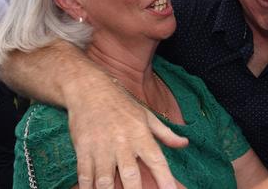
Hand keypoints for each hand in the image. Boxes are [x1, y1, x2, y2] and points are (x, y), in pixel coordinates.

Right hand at [66, 76, 187, 188]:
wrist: (89, 88)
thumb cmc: (121, 103)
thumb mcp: (146, 115)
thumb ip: (165, 134)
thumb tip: (185, 144)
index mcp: (141, 134)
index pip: (157, 160)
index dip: (165, 179)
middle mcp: (122, 142)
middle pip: (131, 175)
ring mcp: (101, 147)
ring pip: (105, 180)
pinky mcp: (83, 149)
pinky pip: (85, 175)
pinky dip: (88, 187)